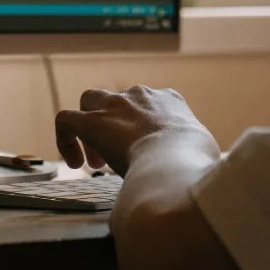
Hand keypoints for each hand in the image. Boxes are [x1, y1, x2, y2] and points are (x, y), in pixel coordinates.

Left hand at [55, 85, 216, 175]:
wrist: (175, 160)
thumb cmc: (195, 162)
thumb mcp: (204, 151)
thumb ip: (195, 154)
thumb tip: (199, 173)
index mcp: (170, 100)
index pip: (152, 105)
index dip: (143, 129)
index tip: (143, 153)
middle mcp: (141, 95)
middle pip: (118, 99)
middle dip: (114, 123)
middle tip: (117, 156)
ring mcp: (115, 105)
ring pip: (90, 101)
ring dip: (90, 127)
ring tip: (95, 162)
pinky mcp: (91, 122)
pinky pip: (66, 120)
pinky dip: (65, 138)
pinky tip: (75, 163)